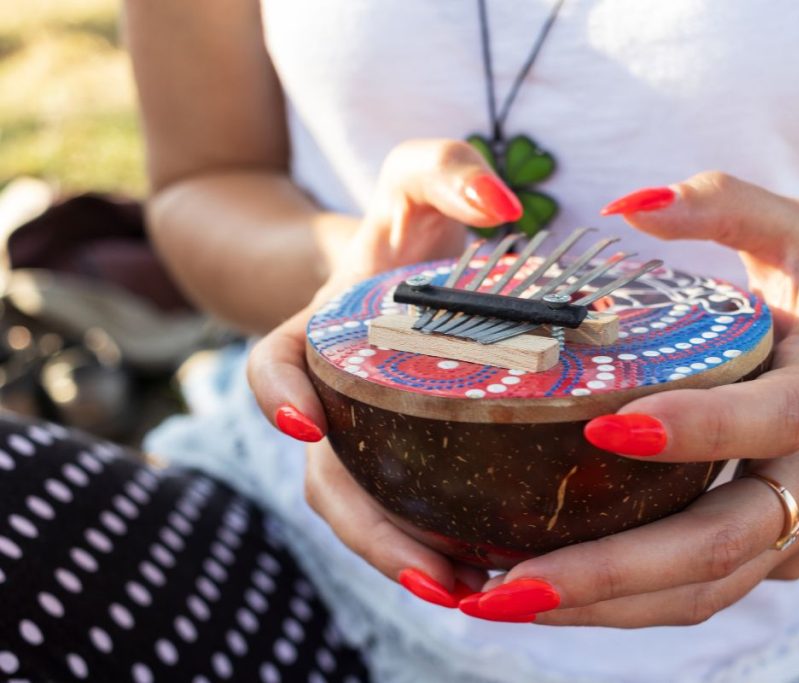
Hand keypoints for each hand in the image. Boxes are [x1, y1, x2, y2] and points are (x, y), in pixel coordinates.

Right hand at [247, 139, 522, 605]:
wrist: (413, 265)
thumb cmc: (408, 225)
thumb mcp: (417, 180)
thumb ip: (445, 168)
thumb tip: (500, 204)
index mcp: (318, 334)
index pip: (272, 365)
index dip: (274, 397)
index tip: (303, 424)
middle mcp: (335, 396)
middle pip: (329, 477)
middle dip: (370, 532)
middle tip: (435, 576)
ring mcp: (370, 434)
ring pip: (369, 509)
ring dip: (407, 559)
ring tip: (471, 595)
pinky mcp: (411, 457)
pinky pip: (412, 511)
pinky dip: (440, 546)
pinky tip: (495, 572)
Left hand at [458, 172, 798, 625]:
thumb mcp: (798, 234)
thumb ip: (724, 205)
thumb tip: (625, 207)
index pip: (768, 421)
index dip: (696, 429)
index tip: (604, 425)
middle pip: (718, 543)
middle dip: (611, 571)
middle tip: (508, 581)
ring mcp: (798, 530)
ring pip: (704, 590)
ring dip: (603, 607)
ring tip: (500, 600)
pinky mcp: (778, 558)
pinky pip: (702, 594)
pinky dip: (626, 604)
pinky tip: (550, 594)